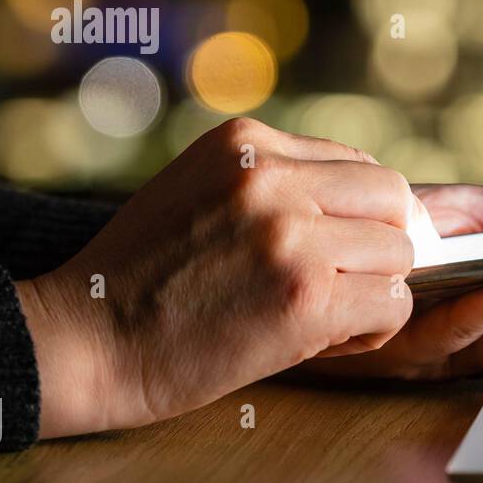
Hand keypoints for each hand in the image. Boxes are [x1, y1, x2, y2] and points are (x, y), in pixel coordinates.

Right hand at [16, 118, 415, 437]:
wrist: (82, 340)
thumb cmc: (141, 278)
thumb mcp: (202, 190)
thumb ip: (276, 181)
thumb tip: (375, 201)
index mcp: (248, 142)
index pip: (360, 164)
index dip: (360, 215)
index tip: (336, 250)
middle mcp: (273, 177)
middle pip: (393, 200)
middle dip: (380, 246)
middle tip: (345, 284)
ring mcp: (292, 235)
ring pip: (400, 254)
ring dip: (374, 291)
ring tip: (324, 316)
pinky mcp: (306, 297)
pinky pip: (393, 305)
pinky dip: (371, 330)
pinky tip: (322, 340)